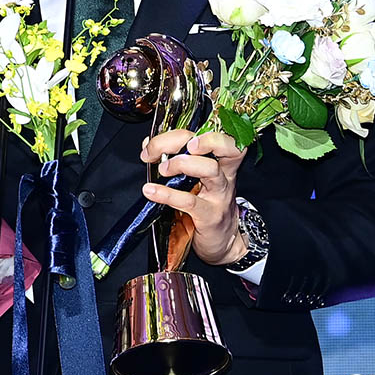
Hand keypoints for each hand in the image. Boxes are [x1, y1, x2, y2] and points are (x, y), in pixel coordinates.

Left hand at [139, 130, 247, 266]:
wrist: (223, 242)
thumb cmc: (207, 206)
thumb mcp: (195, 180)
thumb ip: (175, 159)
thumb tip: (149, 144)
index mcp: (222, 162)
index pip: (215, 135)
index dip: (185, 133)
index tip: (159, 140)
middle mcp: (225, 175)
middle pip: (222, 145)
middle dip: (192, 139)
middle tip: (167, 147)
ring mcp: (220, 195)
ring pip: (210, 168)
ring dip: (181, 163)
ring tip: (162, 169)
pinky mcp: (211, 216)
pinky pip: (190, 201)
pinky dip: (168, 194)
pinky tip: (151, 191)